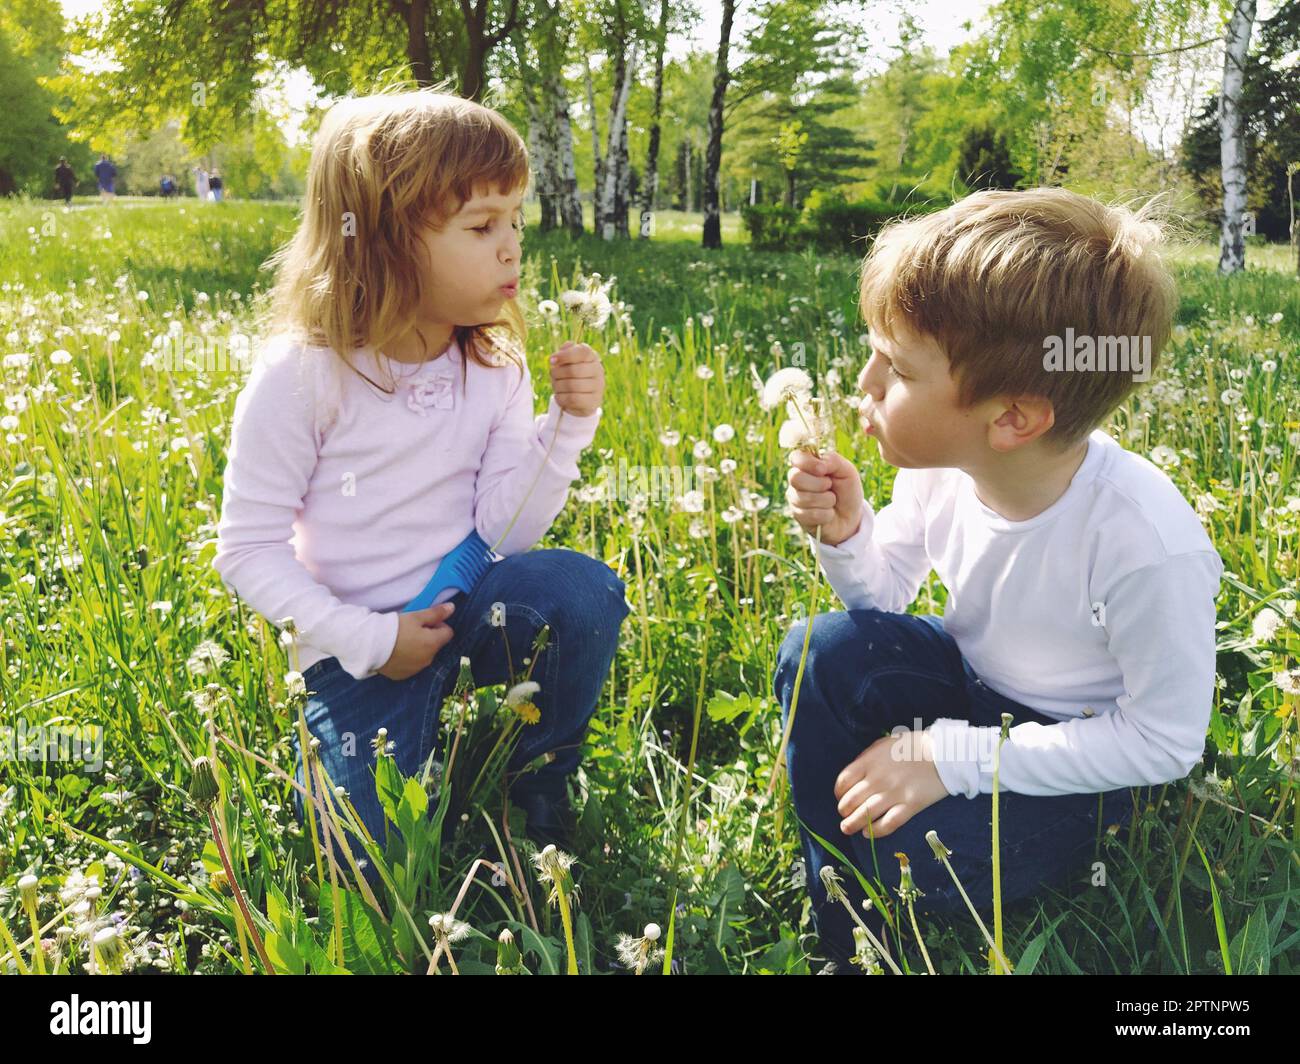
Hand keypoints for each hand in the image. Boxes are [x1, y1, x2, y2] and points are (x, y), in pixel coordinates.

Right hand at [377, 602, 455, 680]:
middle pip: (435, 645)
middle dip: (428, 636)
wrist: (371, 646)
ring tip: (402, 640)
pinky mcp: (403, 675)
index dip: (438, 624)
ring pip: (424, 655)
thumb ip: (436, 613)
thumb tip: (452, 608)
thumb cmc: (395, 628)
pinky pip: (411, 665)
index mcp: (433, 644)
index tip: (425, 621)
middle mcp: (428, 659)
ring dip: (418, 648)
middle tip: (411, 629)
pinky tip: (396, 651)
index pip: (448, 632)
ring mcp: (416, 669)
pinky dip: (408, 658)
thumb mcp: (416, 616)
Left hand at [549, 341, 603, 416]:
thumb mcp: (565, 362)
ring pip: (571, 385)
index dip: (565, 355)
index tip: (551, 360)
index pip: (582, 351)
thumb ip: (564, 353)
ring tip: (557, 386)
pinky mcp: (593, 401)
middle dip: (557, 373)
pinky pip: (572, 399)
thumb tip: (564, 349)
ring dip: (557, 386)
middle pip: (573, 370)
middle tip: (553, 375)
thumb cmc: (570, 377)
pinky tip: (560, 396)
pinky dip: (561, 397)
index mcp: (591, 357)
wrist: (579, 400)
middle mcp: (598, 370)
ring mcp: (598, 387)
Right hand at [787, 450, 865, 546]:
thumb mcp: (847, 470)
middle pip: (795, 478)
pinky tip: (828, 513)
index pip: (796, 457)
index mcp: (807, 465)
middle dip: (819, 484)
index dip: (808, 463)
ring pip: (804, 498)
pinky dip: (826, 514)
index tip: (823, 470)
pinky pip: (810, 514)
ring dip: (827, 500)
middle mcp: (797, 480)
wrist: (851, 516)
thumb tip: (819, 465)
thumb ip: (833, 460)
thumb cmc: (847, 490)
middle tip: (830, 487)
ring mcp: (795, 498)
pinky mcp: (798, 516)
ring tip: (832, 500)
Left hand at [833, 729, 950, 838]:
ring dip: (853, 824)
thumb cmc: (913, 745)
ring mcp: (894, 793)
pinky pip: (888, 823)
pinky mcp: (910, 806)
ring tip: (847, 828)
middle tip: (844, 815)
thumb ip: (867, 758)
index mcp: (870, 761)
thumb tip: (854, 775)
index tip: (840, 797)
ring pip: (866, 814)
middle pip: (851, 800)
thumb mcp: (884, 744)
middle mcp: (878, 779)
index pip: (843, 781)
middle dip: (843, 811)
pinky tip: (868, 833)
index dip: (839, 793)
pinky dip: (875, 831)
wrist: (944, 753)